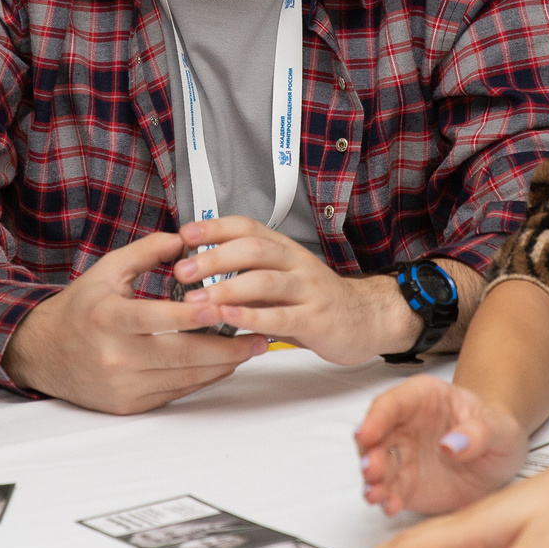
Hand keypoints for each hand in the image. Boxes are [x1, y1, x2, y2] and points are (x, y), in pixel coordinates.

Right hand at [3, 232, 269, 413]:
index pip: (156, 318)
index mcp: (108, 318)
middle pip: (182, 355)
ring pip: (185, 378)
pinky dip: (203, 378)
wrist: (43, 353)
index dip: (192, 316)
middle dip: (227, 348)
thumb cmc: (79, 310)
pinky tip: (221, 364)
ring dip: (222, 364)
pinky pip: (176, 392)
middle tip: (259, 336)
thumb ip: (147, 251)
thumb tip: (184, 238)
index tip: (223, 307)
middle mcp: (115, 356)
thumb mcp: (107, 270)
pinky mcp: (130, 404)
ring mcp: (123, 384)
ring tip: (250, 348)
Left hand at [175, 216, 413, 365]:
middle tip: (182, 271)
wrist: (366, 319)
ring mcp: (309, 290)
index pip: (247, 227)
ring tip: (196, 301)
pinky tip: (229, 320)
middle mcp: (296, 263)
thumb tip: (197, 267)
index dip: (215, 228)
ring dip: (226, 289)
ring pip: (265, 281)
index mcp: (284, 249)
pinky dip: (252, 317)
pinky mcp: (317, 319)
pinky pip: (282, 316)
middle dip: (214, 257)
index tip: (184, 234)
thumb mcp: (282, 277)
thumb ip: (247, 273)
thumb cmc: (314, 300)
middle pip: (252, 250)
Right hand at [353, 375, 527, 514]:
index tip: (366, 434)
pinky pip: (390, 492)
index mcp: (423, 398)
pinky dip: (386, 500)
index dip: (376, 418)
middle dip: (369, 453)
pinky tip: (390, 507)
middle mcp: (404, 425)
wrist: (499, 459)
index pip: (392, 403)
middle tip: (371, 470)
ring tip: (375, 494)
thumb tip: (450, 445)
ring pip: (377, 466)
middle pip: (375, 436)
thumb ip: (479, 432)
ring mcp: (402, 457)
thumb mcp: (500, 428)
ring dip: (372, 480)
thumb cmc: (496, 431)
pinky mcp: (405, 485)